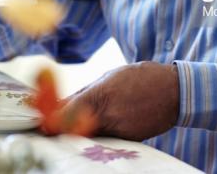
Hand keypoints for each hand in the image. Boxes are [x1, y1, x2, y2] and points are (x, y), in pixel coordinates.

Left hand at [60, 61, 179, 140]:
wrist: (175, 92)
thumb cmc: (142, 78)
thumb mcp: (111, 76)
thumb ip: (86, 91)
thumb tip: (61, 104)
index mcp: (99, 95)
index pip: (63, 115)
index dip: (49, 121)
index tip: (40, 124)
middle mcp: (107, 116)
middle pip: (73, 131)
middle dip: (63, 129)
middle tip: (54, 128)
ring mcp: (118, 131)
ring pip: (89, 137)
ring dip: (81, 132)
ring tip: (81, 124)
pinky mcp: (128, 141)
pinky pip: (106, 140)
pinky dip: (100, 135)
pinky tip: (104, 126)